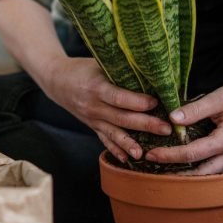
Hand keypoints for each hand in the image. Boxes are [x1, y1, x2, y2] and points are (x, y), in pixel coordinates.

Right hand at [43, 57, 171, 161]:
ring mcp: (92, 119)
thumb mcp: (98, 63)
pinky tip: (128, 160)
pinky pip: (104, 140)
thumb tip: (149, 72)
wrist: (57, 80)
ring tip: (146, 153)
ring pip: (114, 133)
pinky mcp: (92, 126)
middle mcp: (93, 106)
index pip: (118, 97)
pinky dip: (116, 150)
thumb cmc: (82, 68)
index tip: (156, 102)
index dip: (137, 102)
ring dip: (131, 144)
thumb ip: (119, 69)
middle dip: (145, 124)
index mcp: (95, 87)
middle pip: (121, 118)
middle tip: (166, 129)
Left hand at [145, 71, 222, 173]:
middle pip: (200, 172)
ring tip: (164, 169)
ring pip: (209, 174)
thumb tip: (171, 119)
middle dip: (175, 171)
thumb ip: (194, 110)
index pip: (193, 154)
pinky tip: (183, 164)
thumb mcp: (218, 97)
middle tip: (152, 165)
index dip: (170, 155)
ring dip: (187, 174)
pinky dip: (199, 168)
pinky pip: (216, 169)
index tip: (151, 154)